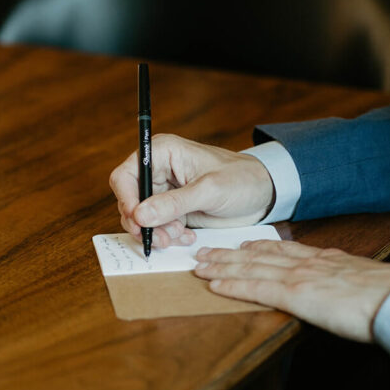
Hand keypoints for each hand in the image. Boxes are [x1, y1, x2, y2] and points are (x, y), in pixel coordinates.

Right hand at [109, 134, 273, 248]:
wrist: (263, 194)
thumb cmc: (241, 179)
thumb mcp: (209, 190)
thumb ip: (174, 203)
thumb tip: (140, 214)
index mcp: (163, 152)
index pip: (126, 175)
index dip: (126, 200)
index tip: (138, 221)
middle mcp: (159, 170)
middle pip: (130, 200)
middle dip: (144, 222)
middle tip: (162, 237)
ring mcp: (165, 192)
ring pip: (142, 218)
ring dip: (157, 232)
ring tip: (180, 236)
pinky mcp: (173, 210)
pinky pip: (157, 227)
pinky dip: (167, 236)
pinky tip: (187, 236)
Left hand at [193, 240, 389, 342]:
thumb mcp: (366, 283)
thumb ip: (348, 284)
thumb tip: (348, 293)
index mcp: (325, 260)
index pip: (284, 249)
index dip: (260, 245)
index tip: (243, 243)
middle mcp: (307, 263)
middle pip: (260, 255)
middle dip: (230, 253)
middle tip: (206, 251)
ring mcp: (299, 277)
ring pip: (251, 267)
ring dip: (222, 265)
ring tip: (200, 264)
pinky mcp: (295, 295)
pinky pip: (256, 287)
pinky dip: (232, 284)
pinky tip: (214, 285)